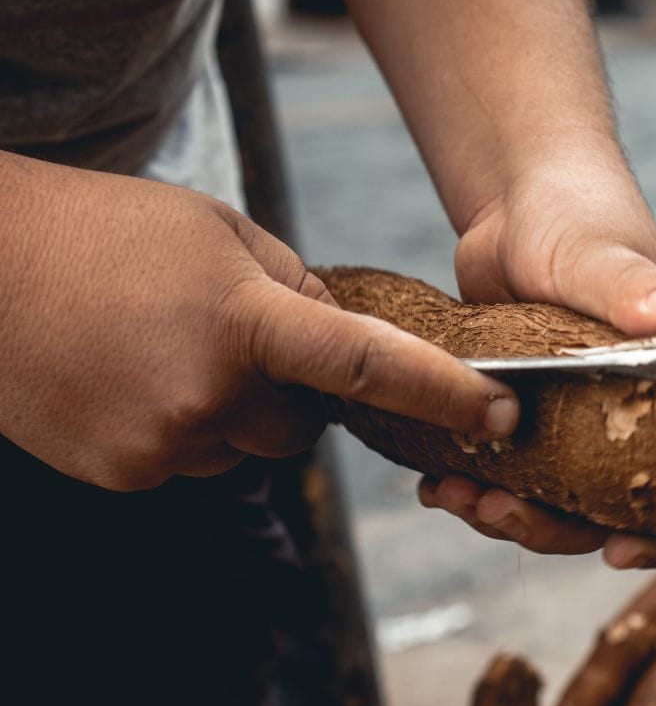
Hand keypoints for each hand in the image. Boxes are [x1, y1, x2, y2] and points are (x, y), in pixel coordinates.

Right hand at [0, 155, 517, 489]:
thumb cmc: (103, 232)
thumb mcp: (218, 231)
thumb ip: (296, 287)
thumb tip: (347, 339)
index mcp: (244, 318)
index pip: (370, 366)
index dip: (444, 393)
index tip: (502, 415)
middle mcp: (210, 392)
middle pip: (304, 424)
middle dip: (293, 394)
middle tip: (240, 342)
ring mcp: (163, 442)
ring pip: (247, 446)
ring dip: (232, 410)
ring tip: (168, 351)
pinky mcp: (126, 473)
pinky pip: (193, 461)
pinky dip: (184, 429)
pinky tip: (136, 380)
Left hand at [421, 152, 655, 568]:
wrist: (515, 199)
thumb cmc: (576, 215)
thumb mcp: (600, 254)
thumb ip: (636, 289)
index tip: (614, 554)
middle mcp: (630, 416)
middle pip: (604, 508)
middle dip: (548, 526)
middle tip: (493, 511)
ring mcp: (574, 422)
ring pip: (549, 499)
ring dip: (501, 511)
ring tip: (449, 496)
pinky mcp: (525, 416)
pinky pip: (506, 471)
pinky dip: (473, 483)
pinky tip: (435, 481)